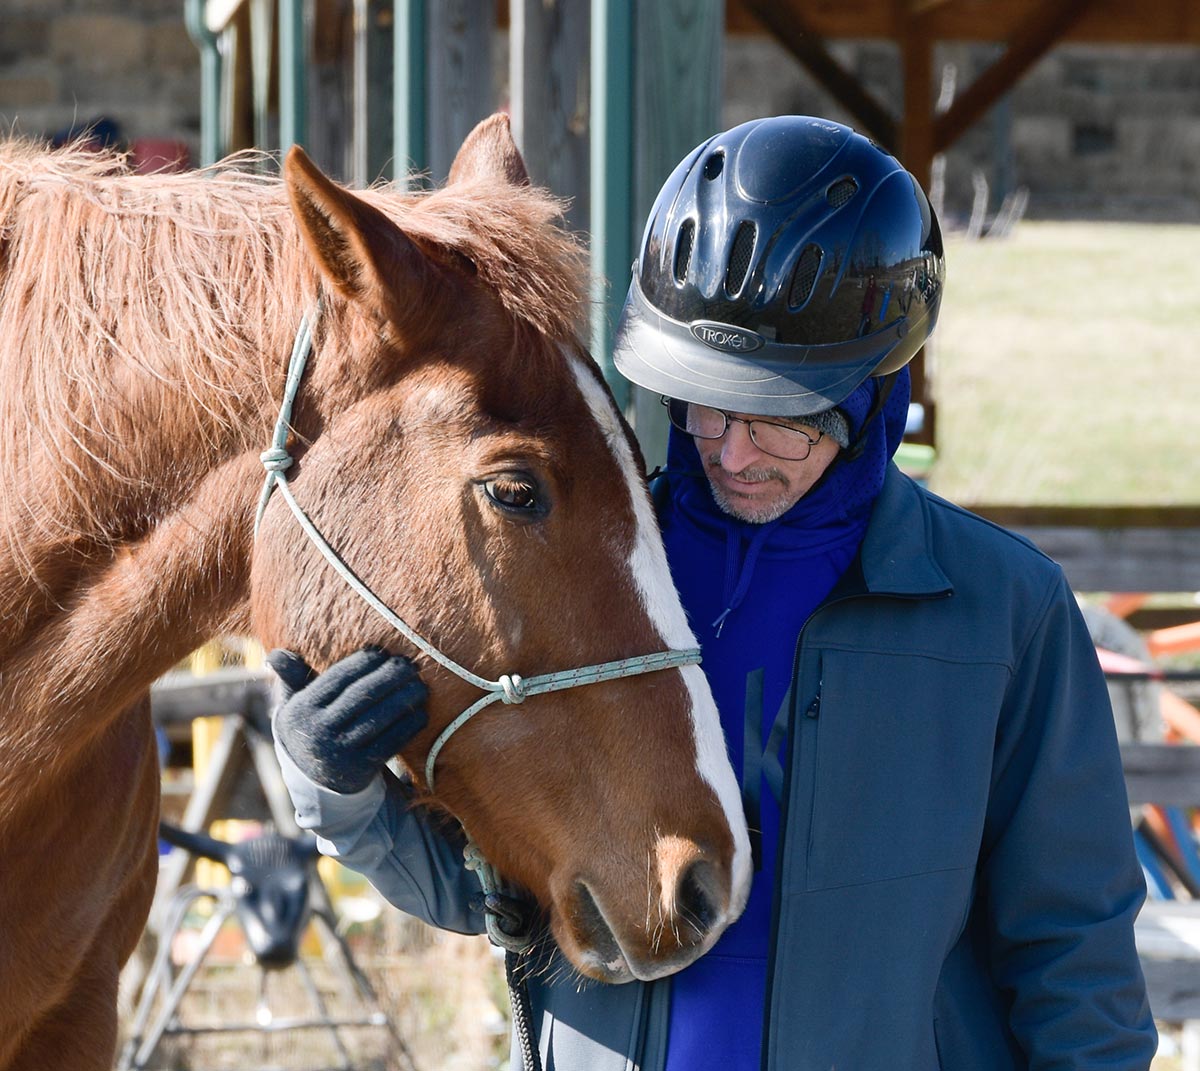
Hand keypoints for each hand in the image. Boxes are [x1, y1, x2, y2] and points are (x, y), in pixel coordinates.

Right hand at [267, 646, 427, 793]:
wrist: (314, 784)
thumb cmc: (311, 730)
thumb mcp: (293, 707)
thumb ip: (291, 678)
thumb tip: (275, 655)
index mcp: (300, 712)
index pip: (337, 678)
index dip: (363, 662)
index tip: (383, 652)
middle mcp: (317, 733)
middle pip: (361, 695)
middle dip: (390, 676)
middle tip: (410, 665)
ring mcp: (339, 754)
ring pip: (379, 718)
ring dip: (405, 698)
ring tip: (420, 685)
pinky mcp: (360, 771)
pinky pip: (391, 743)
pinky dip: (409, 726)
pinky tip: (421, 712)